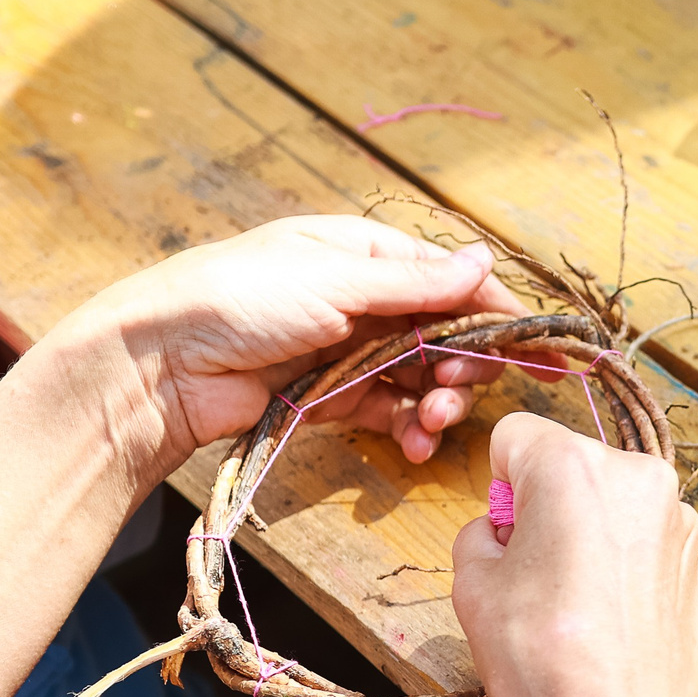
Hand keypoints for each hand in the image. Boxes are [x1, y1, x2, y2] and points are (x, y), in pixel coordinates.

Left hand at [24, 215, 560, 484]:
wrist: (160, 363)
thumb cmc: (237, 298)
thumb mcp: (335, 279)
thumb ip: (416, 282)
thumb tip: (486, 261)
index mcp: (366, 253)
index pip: (451, 280)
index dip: (497, 313)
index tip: (537, 348)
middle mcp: (366, 299)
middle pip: (447, 333)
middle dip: (466, 364)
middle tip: (460, 387)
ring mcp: (352, 351)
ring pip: (425, 377)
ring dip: (442, 402)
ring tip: (435, 421)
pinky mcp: (336, 398)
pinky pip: (394, 412)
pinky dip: (412, 428)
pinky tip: (416, 443)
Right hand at [451, 413, 697, 696]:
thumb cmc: (541, 660)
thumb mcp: (473, 585)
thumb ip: (480, 534)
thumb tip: (502, 529)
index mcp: (578, 467)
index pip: (516, 436)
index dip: (498, 485)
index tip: (505, 535)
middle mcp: (640, 479)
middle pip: (571, 466)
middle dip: (545, 506)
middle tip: (534, 574)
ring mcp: (679, 522)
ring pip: (611, 505)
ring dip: (587, 535)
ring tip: (572, 605)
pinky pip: (643, 543)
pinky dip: (622, 565)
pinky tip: (608, 620)